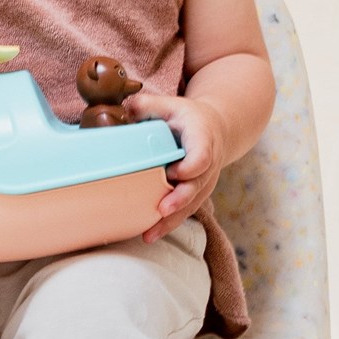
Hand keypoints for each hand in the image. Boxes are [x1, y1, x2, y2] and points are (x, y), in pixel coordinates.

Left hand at [126, 92, 227, 242]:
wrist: (215, 128)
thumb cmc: (185, 116)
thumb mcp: (170, 104)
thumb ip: (147, 105)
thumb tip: (123, 109)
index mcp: (202, 138)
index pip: (202, 156)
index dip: (189, 167)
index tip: (172, 172)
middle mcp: (208, 163)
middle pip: (197, 186)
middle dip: (180, 199)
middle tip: (162, 210)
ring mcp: (204, 181)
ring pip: (191, 204)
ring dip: (171, 220)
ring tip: (150, 233)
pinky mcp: (196, 194)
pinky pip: (185, 211)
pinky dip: (169, 224)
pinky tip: (150, 235)